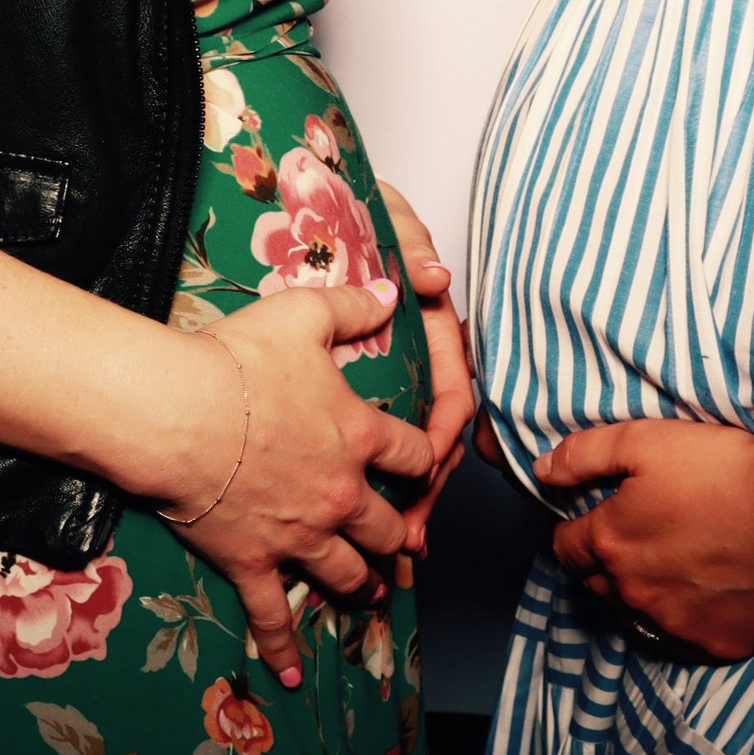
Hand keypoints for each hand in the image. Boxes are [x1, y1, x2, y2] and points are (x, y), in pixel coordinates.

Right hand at [149, 280, 434, 685]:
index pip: (412, 454)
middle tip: (403, 546)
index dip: (423, 459)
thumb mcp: (303, 314)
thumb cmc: (239, 361)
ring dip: (362, 587)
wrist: (180, 415)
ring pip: (347, 575)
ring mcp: (298, 536)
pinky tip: (291, 680)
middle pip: (388, 528)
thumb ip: (354, 303)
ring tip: (371, 596)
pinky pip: (272, 617)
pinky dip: (283, 652)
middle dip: (399, 537)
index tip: (423, 464)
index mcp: (357, 435)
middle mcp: (339, 495)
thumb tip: (398, 290)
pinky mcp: (254, 564)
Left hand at [376, 179, 473, 552]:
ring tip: (389, 550)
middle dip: (425, 490)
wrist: (301, 204)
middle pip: (432, 444)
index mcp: (425, 333)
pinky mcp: (348, 403)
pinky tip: (353, 531)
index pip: (451, 393)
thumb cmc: (344, 217)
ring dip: (403, 505)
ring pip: (404, 461)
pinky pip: (366, 459)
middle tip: (408, 532)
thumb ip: (411, 246)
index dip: (444, 431)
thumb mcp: (379, 226)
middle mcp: (409, 367)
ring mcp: (383, 389)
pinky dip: (370, 491)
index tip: (428, 460)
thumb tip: (436, 278)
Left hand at [537, 418, 753, 661]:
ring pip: (636, 616)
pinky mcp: (717, 644)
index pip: (566, 547)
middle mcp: (634, 593)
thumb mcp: (645, 441)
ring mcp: (675, 624)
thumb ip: (585, 453)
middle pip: (597, 584)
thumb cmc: (724, 473)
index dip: (571, 532)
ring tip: (662, 568)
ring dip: (638, 595)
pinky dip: (683, 618)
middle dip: (600, 564)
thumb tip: (542, 468)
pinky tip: (702, 594)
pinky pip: (684, 637)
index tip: (584, 521)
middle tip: (625, 540)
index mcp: (612, 542)